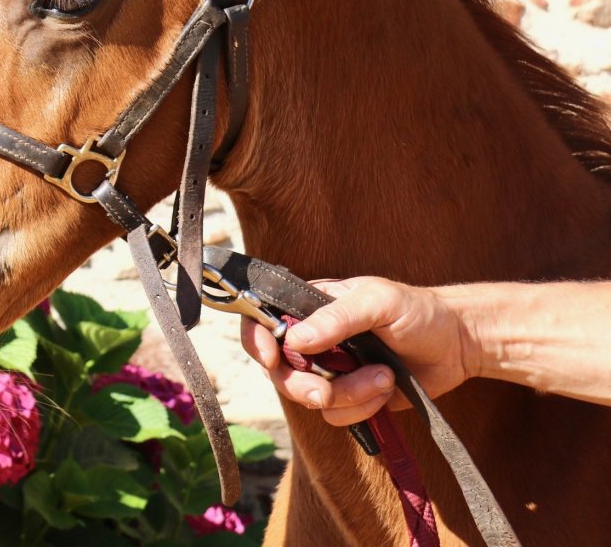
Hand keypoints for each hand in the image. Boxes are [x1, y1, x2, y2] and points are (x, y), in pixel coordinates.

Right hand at [240, 277, 476, 426]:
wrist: (457, 345)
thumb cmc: (417, 311)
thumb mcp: (378, 301)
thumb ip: (337, 317)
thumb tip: (295, 339)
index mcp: (309, 308)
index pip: (262, 321)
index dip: (258, 341)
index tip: (274, 358)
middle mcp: (312, 340)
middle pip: (278, 370)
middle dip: (302, 384)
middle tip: (324, 390)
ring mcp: (329, 370)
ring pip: (308, 396)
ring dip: (347, 394)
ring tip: (383, 376)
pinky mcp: (350, 397)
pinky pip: (336, 415)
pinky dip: (362, 407)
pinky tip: (386, 387)